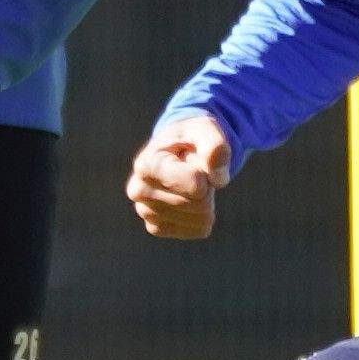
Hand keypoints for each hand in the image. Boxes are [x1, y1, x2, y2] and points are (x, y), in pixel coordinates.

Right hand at [128, 113, 235, 239]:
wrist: (175, 150)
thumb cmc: (189, 138)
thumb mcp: (205, 129)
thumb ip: (216, 147)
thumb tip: (219, 180)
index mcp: (146, 165)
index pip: (195, 185)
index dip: (208, 174)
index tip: (196, 160)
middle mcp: (139, 191)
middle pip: (199, 203)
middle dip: (208, 187)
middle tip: (195, 171)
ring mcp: (145, 212)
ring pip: (201, 219)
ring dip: (207, 200)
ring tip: (191, 183)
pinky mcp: (157, 228)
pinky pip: (199, 230)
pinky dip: (204, 215)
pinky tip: (190, 199)